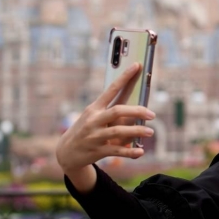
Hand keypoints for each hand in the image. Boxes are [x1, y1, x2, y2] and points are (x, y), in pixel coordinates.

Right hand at [56, 63, 155, 182]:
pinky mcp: (98, 151)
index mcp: (94, 108)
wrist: (66, 152)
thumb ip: (112, 112)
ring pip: (118, 131)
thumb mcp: (93, 117)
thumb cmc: (86, 129)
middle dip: (136, 111)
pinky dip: (130, 152)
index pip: (112, 89)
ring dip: (136, 131)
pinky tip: (141, 151)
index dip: (125, 77)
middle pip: (117, 111)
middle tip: (152, 114)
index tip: (137, 66)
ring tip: (150, 132)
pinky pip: (116, 150)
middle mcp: (94, 120)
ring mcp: (95, 136)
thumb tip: (138, 108)